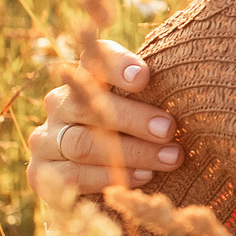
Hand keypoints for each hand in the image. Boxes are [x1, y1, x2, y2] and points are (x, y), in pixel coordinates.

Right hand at [26, 38, 183, 195]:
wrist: (95, 174)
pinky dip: (109, 178)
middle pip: (90, 105)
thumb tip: (194, 85)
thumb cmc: (136, 129)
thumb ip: (157, 92)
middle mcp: (60, 102)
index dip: (117, 64)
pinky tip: (143, 177)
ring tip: (169, 158)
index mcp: (85, 76)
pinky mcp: (40, 173)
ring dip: (131, 152)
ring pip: (83, 143)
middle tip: (170, 129)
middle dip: (134, 118)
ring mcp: (45, 138)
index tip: (144, 75)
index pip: (96, 57)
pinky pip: (73, 176)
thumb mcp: (147, 103)